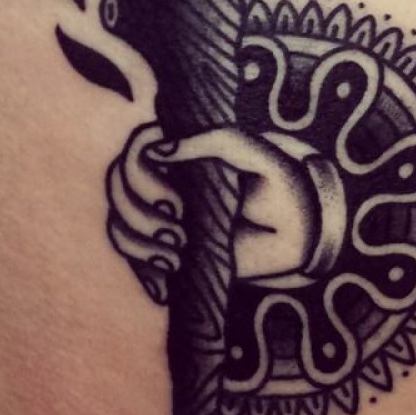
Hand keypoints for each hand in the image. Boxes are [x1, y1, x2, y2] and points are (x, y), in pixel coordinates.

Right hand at [106, 123, 337, 304]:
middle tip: (179, 229)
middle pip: (119, 193)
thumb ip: (209, 142)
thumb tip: (158, 151)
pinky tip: (173, 272)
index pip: (132, 154)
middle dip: (142, 214)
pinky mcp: (167, 254)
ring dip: (141, 244)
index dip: (138, 173)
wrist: (297, 228)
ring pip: (120, 228)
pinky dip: (145, 271)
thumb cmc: (275, 179)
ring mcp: (161, 220)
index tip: (174, 197)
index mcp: (177, 154)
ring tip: (177, 255)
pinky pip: (134, 263)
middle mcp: (161, 184)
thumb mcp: (249, 151)